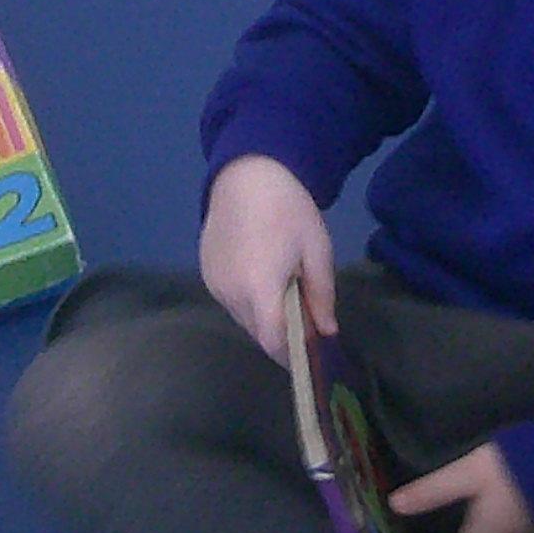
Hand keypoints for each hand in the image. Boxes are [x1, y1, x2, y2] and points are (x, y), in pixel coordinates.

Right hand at [200, 156, 334, 363]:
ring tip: (285, 293)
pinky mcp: (205, 274)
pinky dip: (248, 301)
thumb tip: (327, 331)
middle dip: (282, 334)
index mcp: (259, 288)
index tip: (310, 357)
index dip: (291, 355)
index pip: (273, 340)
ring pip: (243, 318)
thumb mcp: (316, 250)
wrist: (246, 175)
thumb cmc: (288, 209)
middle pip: (258, 332)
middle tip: (306, 320)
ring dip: (264, 317)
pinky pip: (230, 301)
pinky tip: (262, 277)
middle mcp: (230, 293)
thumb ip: (321, 295)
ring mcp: (214, 284)